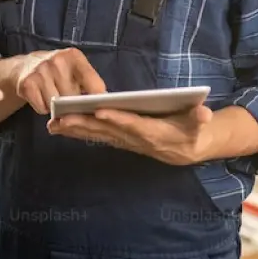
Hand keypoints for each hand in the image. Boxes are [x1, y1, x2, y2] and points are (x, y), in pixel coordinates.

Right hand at [11, 48, 105, 114]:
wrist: (26, 65)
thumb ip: (90, 83)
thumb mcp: (75, 69)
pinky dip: (44, 109)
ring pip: (57, 105)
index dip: (98, 98)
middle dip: (74, 106)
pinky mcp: (27, 84)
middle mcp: (57, 61)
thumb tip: (106, 104)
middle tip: (72, 104)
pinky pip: (42, 108)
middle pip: (73, 97)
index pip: (92, 80)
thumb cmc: (59, 71)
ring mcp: (41, 71)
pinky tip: (43, 99)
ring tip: (56, 99)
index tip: (103, 109)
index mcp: (74, 56)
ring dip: (58, 108)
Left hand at [47, 104, 213, 165]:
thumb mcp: (201, 123)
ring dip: (75, 130)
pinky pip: (97, 136)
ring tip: (52, 124)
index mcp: (154, 133)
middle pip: (108, 131)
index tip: (100, 110)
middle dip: (84, 124)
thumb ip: (201, 118)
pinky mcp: (121, 140)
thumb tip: (205, 114)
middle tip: (61, 118)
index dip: (117, 118)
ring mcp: (126, 141)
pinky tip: (62, 127)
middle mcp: (136, 139)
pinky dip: (79, 132)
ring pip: (98, 135)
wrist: (189, 149)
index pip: (133, 124)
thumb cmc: (193, 130)